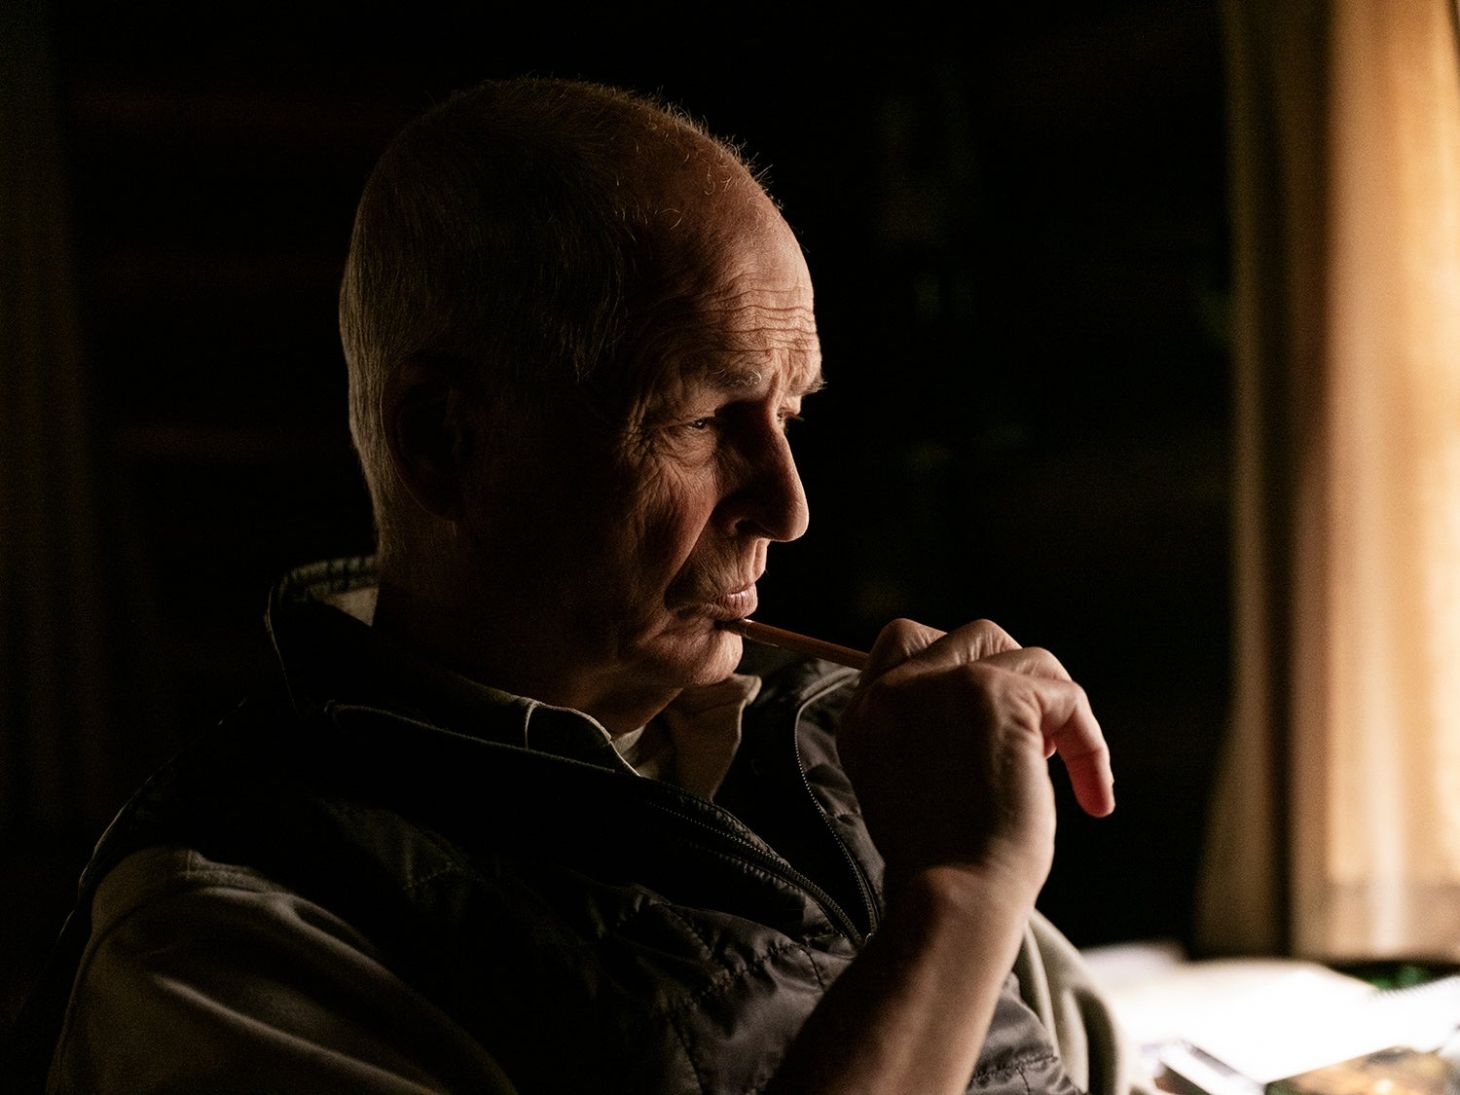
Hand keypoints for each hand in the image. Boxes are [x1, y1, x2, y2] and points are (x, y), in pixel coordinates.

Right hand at [837, 618, 1113, 904]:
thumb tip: (990, 709)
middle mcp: (895, 689)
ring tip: (1051, 763)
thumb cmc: (941, 868)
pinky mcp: (997, 694)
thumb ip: (925, 736)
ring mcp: (944, 685)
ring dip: (1051, 706)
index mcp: (865, 715)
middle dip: (1011, 674)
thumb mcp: (907, 787)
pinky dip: (1088, 744)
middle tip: (1029, 735)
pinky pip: (1066, 695)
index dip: (956, 668)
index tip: (984, 720)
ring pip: (1023, 657)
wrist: (953, 898)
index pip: (904, 643)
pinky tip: (1093, 796)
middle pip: (969, 636)